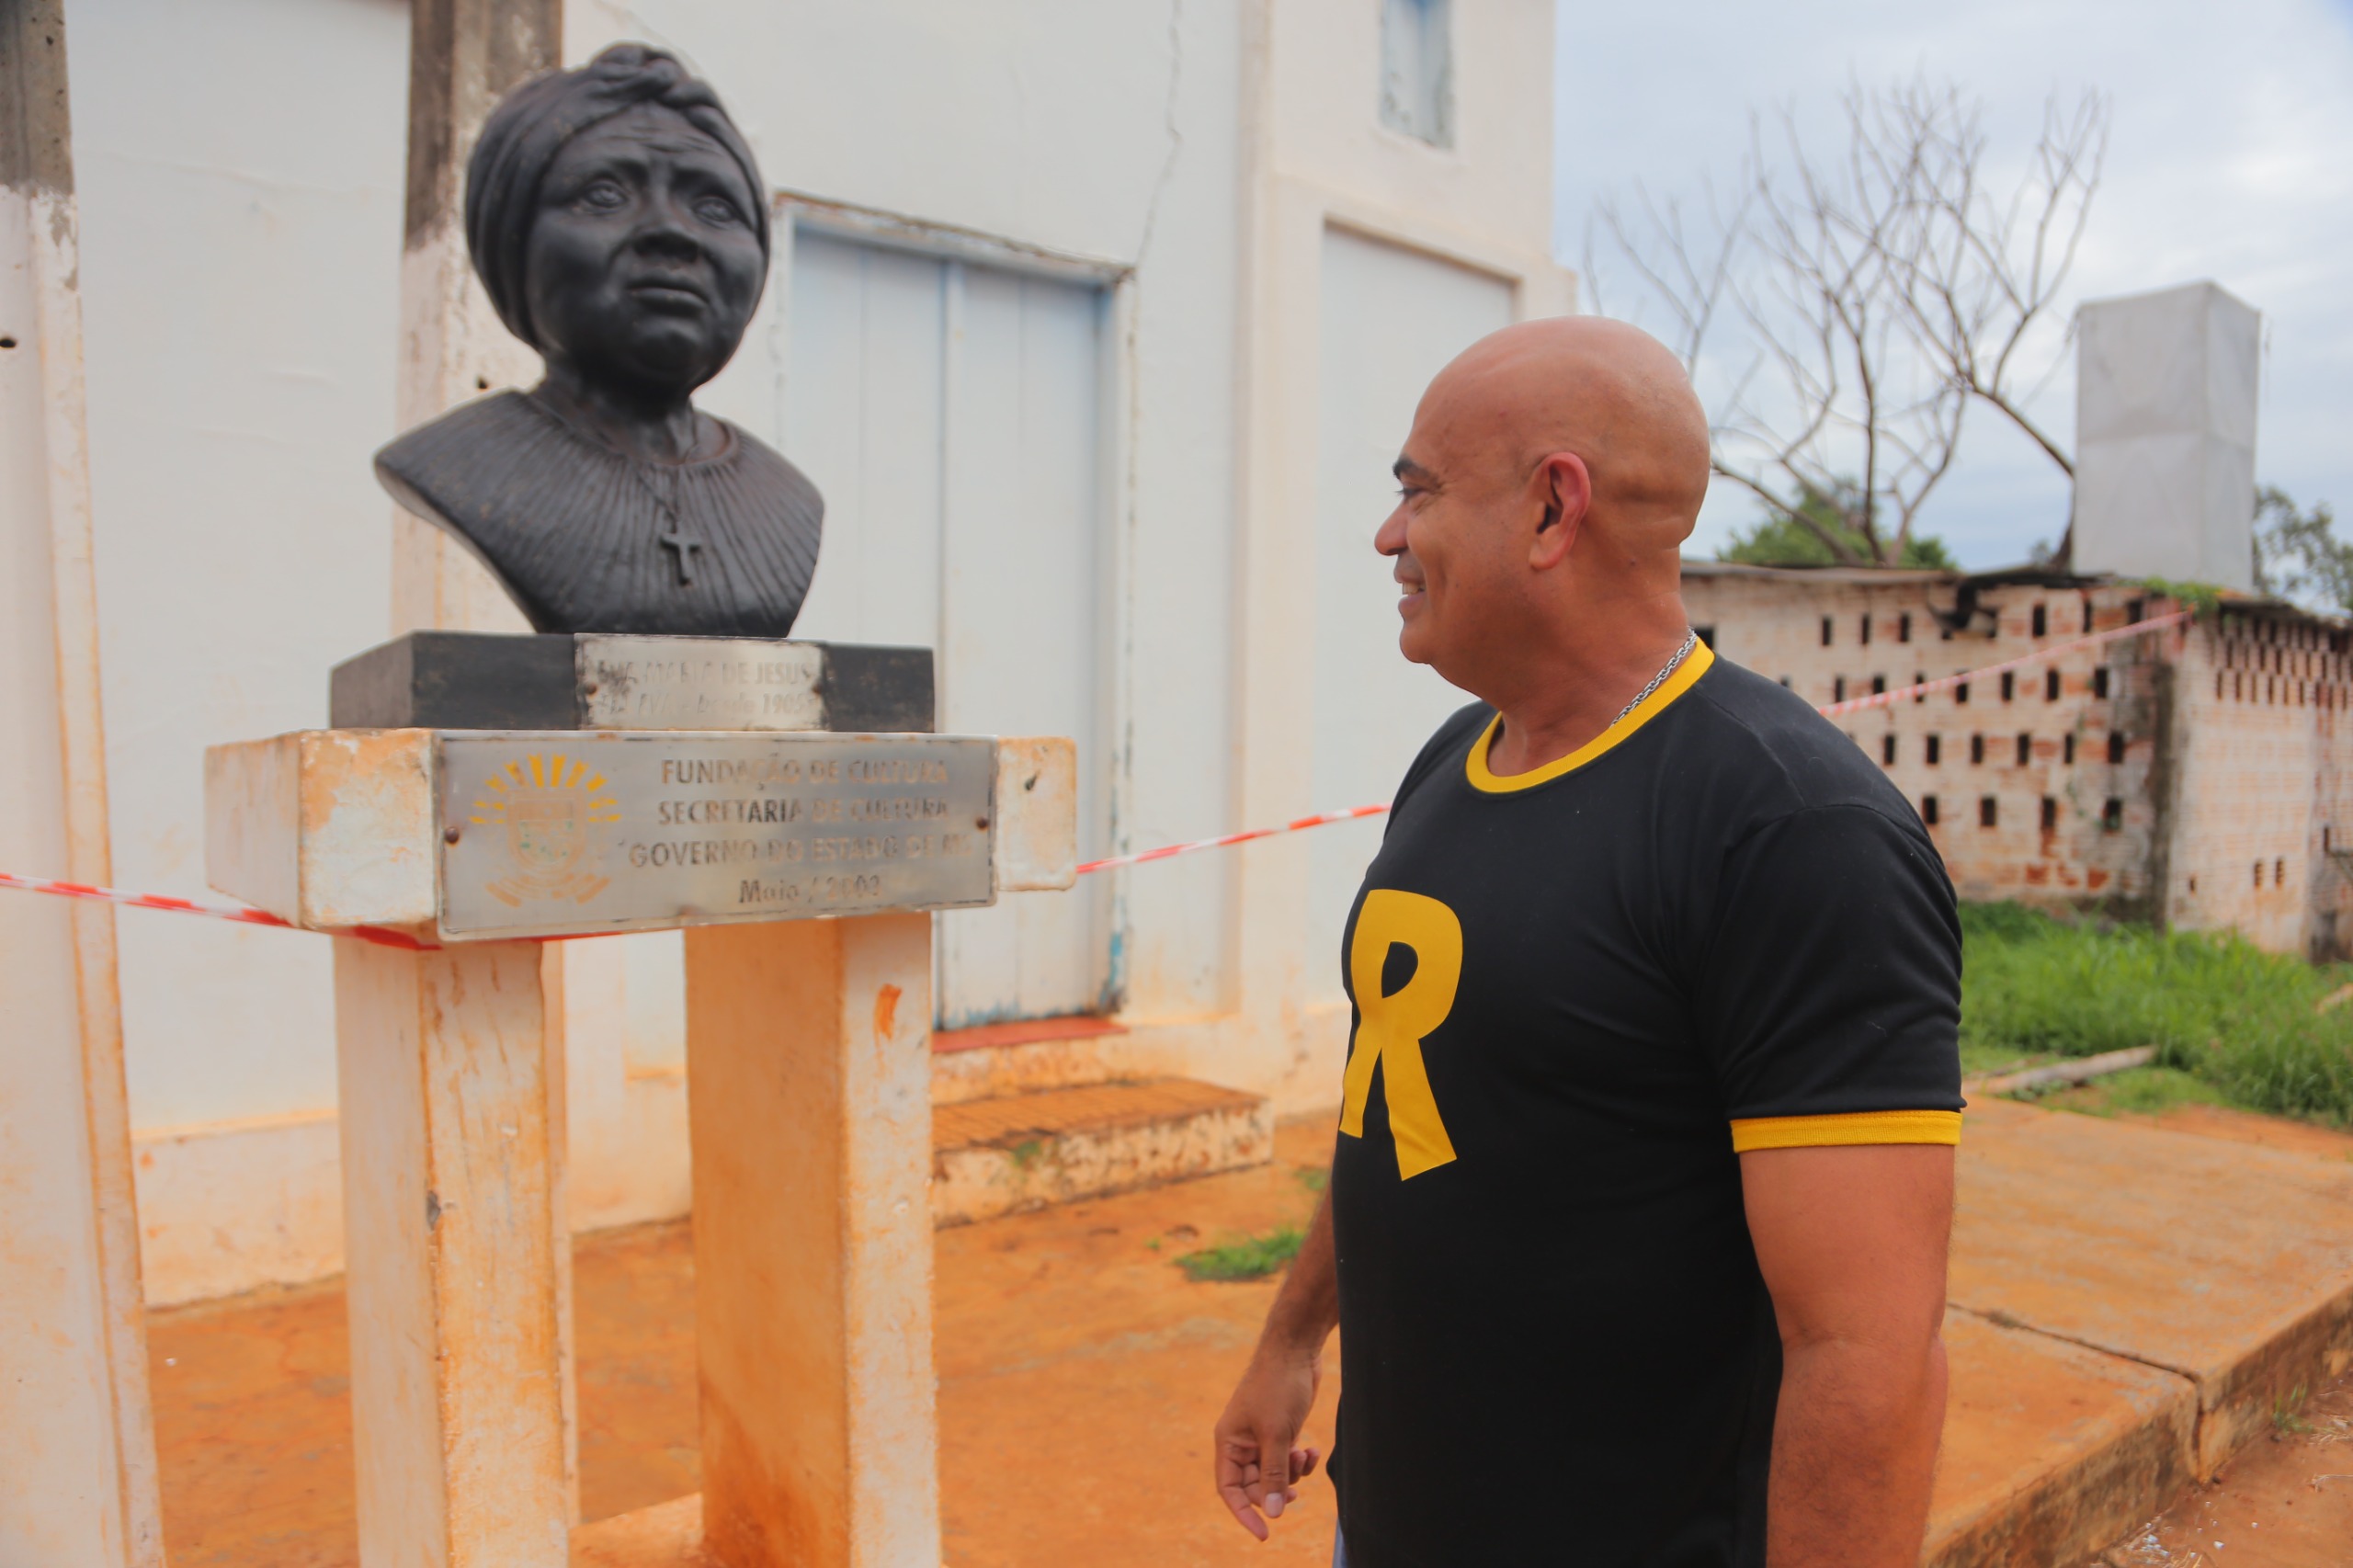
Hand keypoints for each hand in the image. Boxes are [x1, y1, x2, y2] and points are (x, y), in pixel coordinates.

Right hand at [1213, 1342, 1323, 1539]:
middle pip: (1253, 1485)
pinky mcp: (1280, 1430)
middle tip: (1296, 1494)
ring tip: (1303, 1457)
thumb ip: (1274, 1475)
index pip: (1229, 1489)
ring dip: (1291, 1474)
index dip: (1244, 1513)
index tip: (1264, 1534)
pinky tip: (1311, 1448)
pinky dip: (1299, 1460)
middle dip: (1275, 1490)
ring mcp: (1261, 1436)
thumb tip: (1273, 1513)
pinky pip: (1286, 1459)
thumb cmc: (1278, 1385)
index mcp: (1228, 1442)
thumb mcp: (1276, 1434)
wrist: (1296, 1349)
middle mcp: (1241, 1442)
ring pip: (1273, 1473)